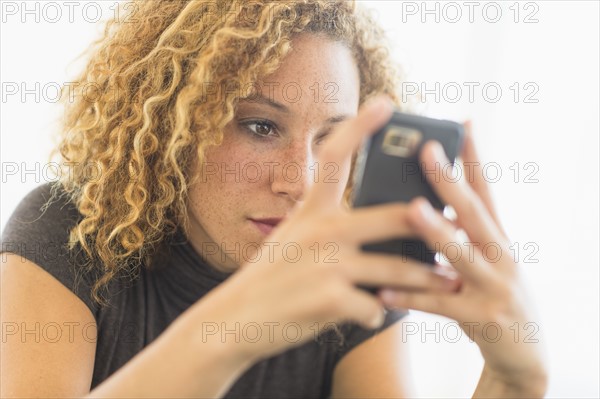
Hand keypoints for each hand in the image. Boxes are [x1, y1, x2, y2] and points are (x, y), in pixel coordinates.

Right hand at [184, 97, 458, 363]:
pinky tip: (374, 314)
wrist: (234, 320)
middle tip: (457, 226)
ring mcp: (326, 265)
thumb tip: (378, 228)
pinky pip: (374, 307)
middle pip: (394, 216)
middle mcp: (320, 231)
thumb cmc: (271, 276)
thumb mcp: (292, 239)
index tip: (386, 102)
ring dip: (425, 280)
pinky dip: (378, 312)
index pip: (336, 156)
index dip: (361, 126)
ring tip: (446, 281)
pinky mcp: (329, 301)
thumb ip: (330, 227)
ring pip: (396, 269)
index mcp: (310, 210)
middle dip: (430, 224)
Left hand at [378, 122, 546, 392]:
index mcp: (497, 237)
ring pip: (461, 255)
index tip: (461, 123)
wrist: (526, 351)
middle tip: (427, 151)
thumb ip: (457, 235)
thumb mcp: (483, 260)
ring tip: (412, 210)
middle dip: (450, 181)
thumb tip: (414, 206)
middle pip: (473, 213)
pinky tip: (385, 290)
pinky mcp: (481, 318)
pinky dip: (412, 298)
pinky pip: (439, 305)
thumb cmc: (491, 294)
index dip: (473, 157)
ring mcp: (494, 287)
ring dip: (437, 232)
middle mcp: (501, 255)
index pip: (485, 190)